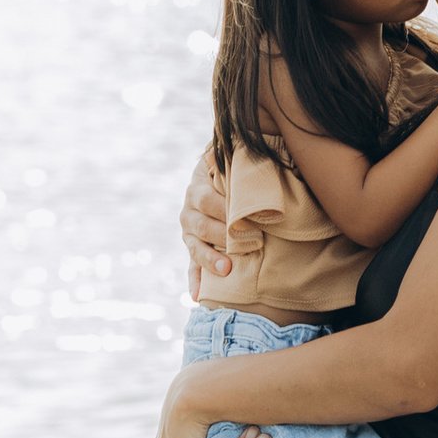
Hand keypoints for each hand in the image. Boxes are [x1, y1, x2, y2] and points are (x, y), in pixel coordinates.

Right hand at [180, 150, 232, 302]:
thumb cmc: (232, 169)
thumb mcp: (229, 157)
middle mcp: (189, 209)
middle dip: (223, 235)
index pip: (206, 199)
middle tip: (248, 243)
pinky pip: (191, 267)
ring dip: (209, 259)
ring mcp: (189, 231)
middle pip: (200, 225)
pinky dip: (194, 281)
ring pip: (194, 247)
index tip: (245, 218)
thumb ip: (231, 153)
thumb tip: (228, 142)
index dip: (224, 209)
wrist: (220, 177)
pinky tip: (198, 295)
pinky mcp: (193, 248)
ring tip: (226, 270)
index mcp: (197, 187)